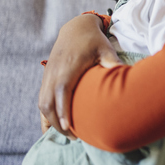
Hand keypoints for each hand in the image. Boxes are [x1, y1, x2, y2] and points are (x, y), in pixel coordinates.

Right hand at [38, 14, 121, 137]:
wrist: (76, 28)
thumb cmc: (93, 40)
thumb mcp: (105, 49)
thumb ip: (112, 62)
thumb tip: (123, 74)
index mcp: (68, 67)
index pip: (62, 92)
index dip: (63, 111)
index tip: (69, 128)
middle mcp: (54, 73)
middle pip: (48, 103)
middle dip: (57, 122)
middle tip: (74, 136)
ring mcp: (48, 75)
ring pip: (42, 103)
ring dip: (50, 120)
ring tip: (65, 133)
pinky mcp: (46, 77)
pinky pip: (41, 98)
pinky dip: (44, 114)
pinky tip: (50, 126)